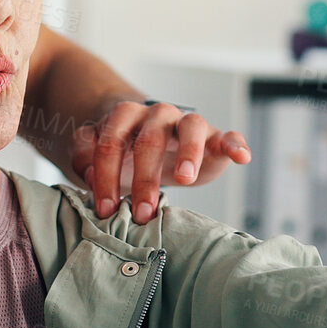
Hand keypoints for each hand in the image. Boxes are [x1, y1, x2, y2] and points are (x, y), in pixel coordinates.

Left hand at [71, 100, 249, 223]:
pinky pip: (228, 135)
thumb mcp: (102, 157)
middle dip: (144, 179)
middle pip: (149, 139)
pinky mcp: (214, 138)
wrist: (155, 149)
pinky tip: (242, 157)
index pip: (112, 142)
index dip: (106, 176)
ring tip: (185, 178)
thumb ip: (84, 155)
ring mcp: (187, 124)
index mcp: (125, 117)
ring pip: (190, 127)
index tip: (106, 209)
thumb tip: (85, 170)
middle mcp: (158, 115)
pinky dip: (235, 143)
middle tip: (142, 213)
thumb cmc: (126, 155)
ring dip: (188, 152)